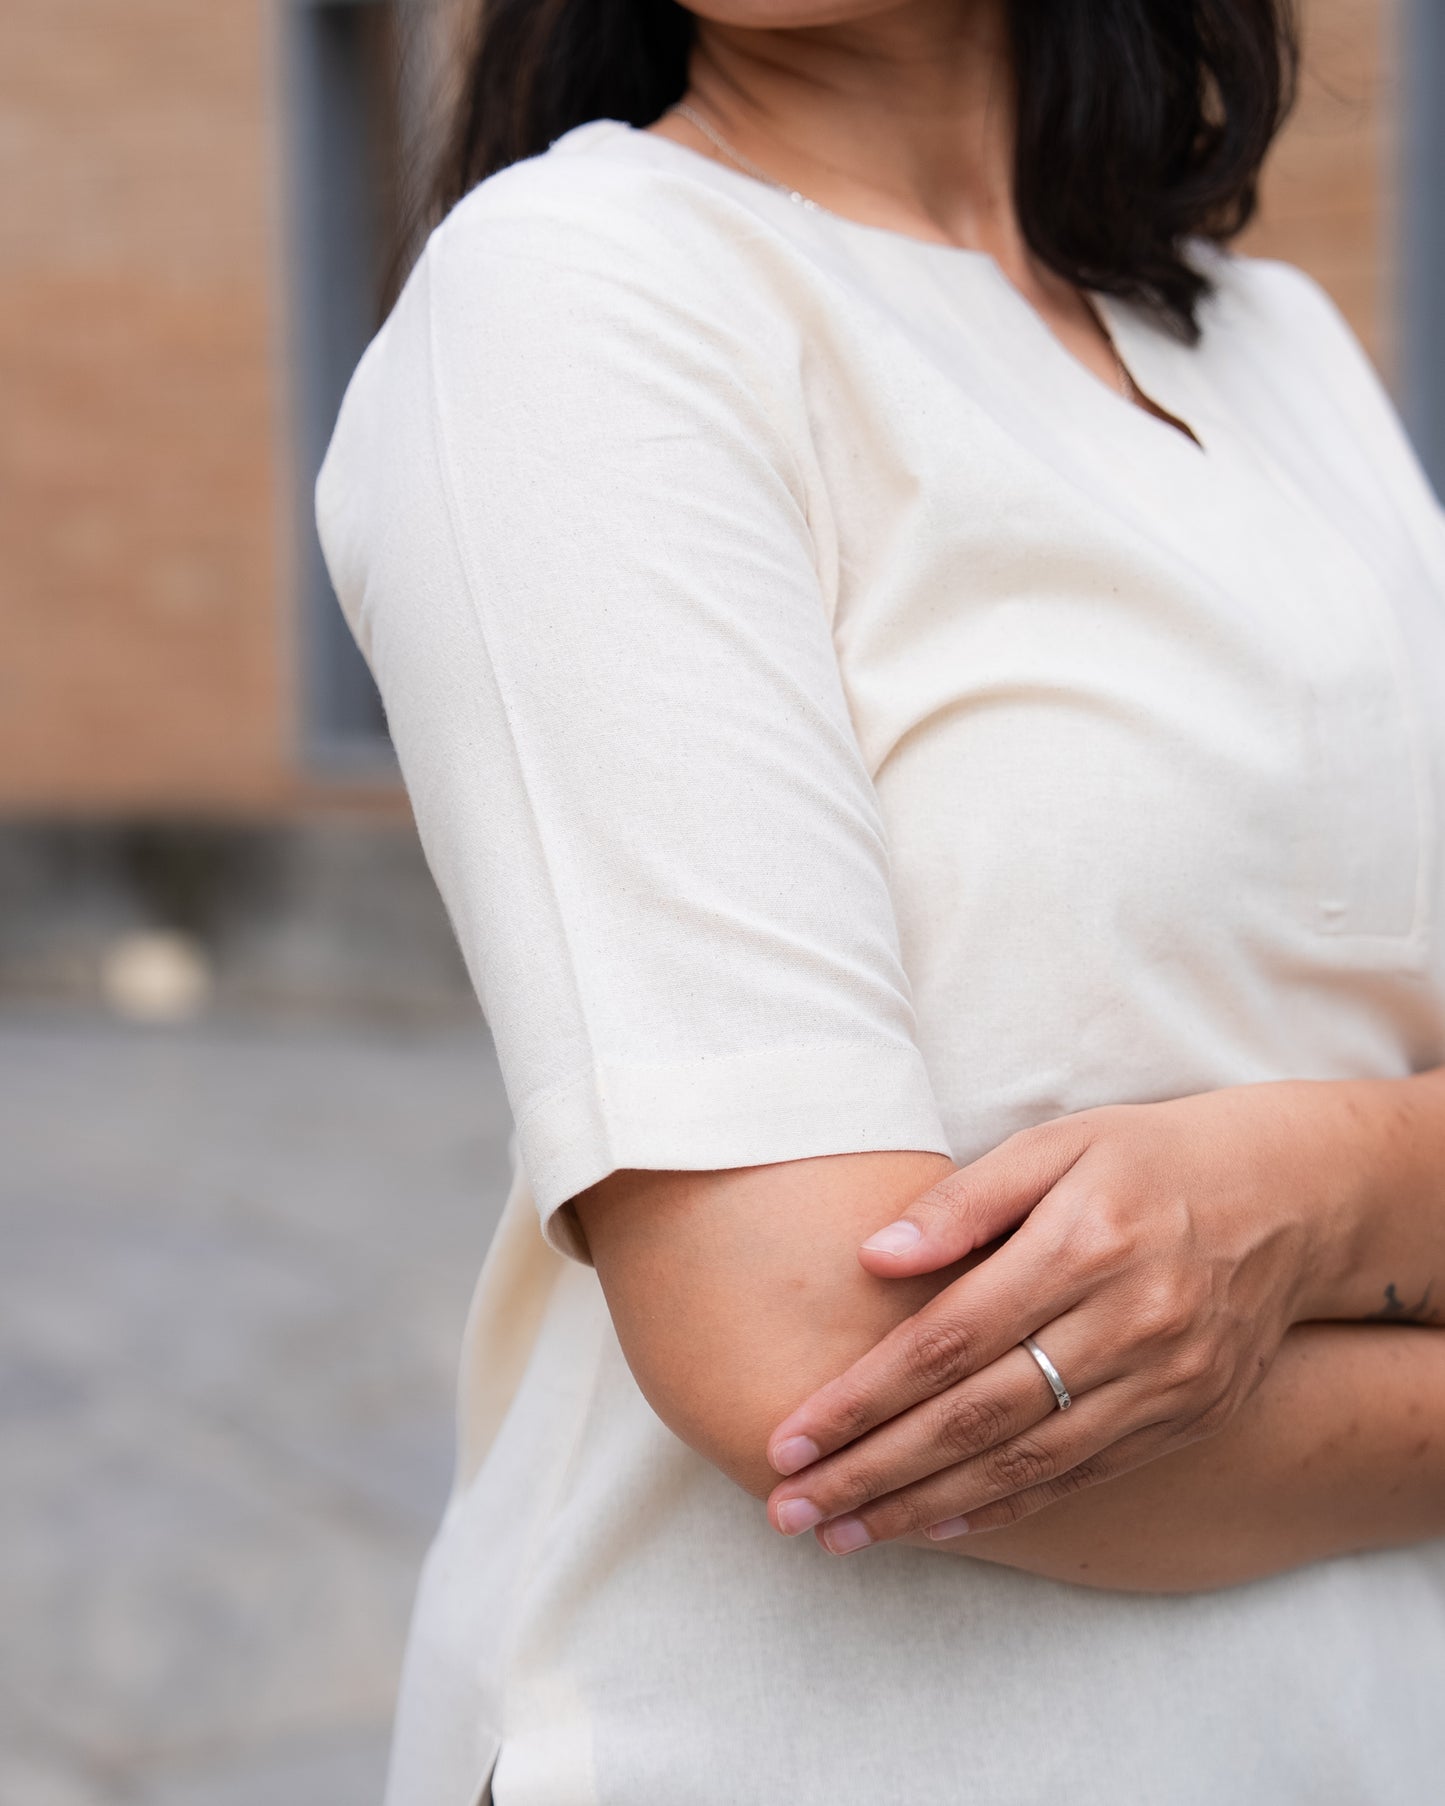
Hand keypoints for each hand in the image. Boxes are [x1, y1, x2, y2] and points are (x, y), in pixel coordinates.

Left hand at [763, 1082, 1366, 1553]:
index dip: (862, 1398)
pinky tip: (936, 1526)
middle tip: (791, 1506)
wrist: (1287, 1199)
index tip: (790, 1436)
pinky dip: (1003, 1508)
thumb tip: (873, 1257)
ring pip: (1022, 1464)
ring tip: (844, 1534)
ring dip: (923, 1507)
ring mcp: (1163, 1380)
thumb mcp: (1057, 1144)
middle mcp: (1126, 1322)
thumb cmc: (1145, 1159)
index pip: (946, 1341)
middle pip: (975, 1416)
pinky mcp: (1185, 1416)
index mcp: (1081, 1243)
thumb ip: (965, 1200)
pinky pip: (1079, 1476)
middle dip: (873, 1470)